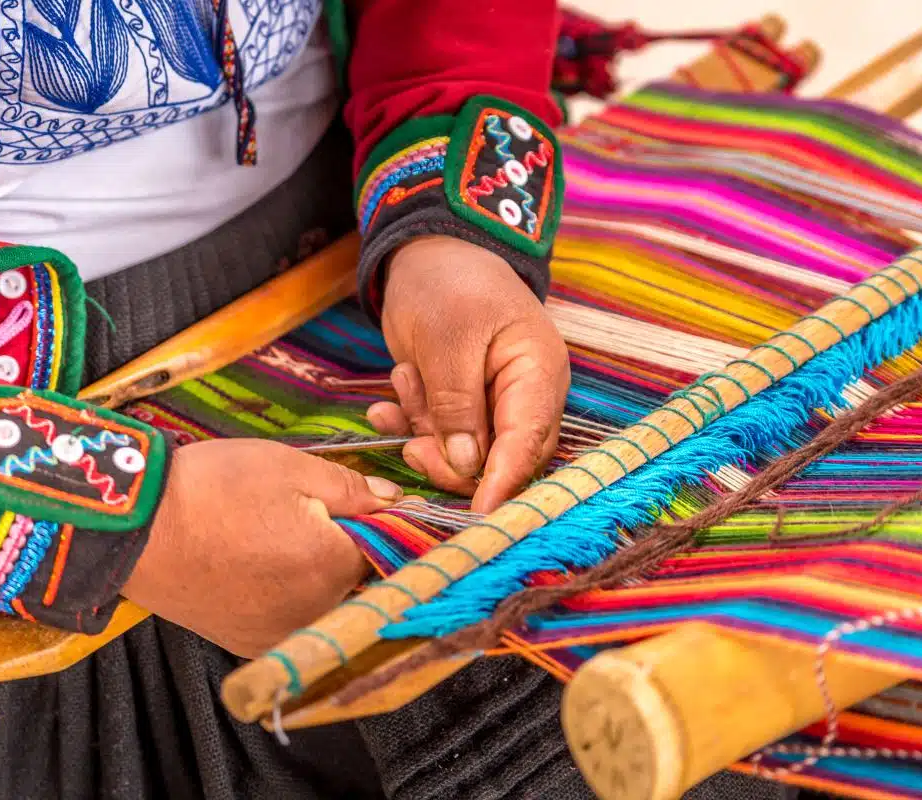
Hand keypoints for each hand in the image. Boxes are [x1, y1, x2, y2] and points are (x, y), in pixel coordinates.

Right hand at [122, 439, 401, 656]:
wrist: (134, 529)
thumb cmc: (212, 489)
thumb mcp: (290, 467)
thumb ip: (352, 489)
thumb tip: (396, 504)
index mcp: (334, 565)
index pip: (389, 549)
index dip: (384, 523)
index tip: (371, 506)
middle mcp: (316, 612)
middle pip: (360, 580)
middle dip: (350, 548)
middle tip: (311, 514)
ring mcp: (282, 634)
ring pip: (327, 602)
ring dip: (320, 575)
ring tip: (278, 537)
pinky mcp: (250, 644)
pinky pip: (293, 620)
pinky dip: (290, 596)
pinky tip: (262, 565)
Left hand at [368, 235, 569, 512]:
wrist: (427, 253)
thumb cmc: (449, 284)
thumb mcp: (448, 339)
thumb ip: (457, 404)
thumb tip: (466, 464)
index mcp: (537, 376)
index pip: (527, 443)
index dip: (503, 483)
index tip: (477, 516)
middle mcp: (522, 398)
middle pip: (497, 461)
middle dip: (449, 460)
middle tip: (412, 446)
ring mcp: (491, 404)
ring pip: (460, 453)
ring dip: (424, 431)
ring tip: (405, 381)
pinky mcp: (459, 407)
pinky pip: (436, 437)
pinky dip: (409, 426)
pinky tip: (384, 409)